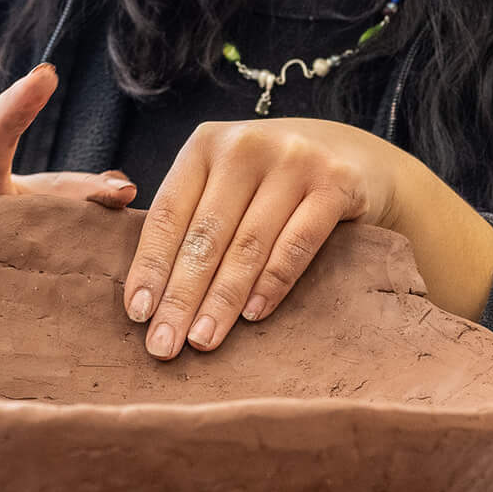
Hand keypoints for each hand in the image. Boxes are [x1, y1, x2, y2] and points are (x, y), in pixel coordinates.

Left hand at [124, 119, 492, 358]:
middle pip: (205, 235)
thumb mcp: (226, 179)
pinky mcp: (336, 184)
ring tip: (202, 341)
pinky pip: (298, 242)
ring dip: (222, 300)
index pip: (168, 213)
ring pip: (248, 244)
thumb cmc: (271, 183)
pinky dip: (273, 283)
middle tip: (163, 346)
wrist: (355, 156)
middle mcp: (246, 146)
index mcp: (205, 145)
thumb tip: (141, 295)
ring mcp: (294, 160)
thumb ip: (189, 215)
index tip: (137, 315)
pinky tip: (253, 317)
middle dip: (180, 296)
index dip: (150, 266)